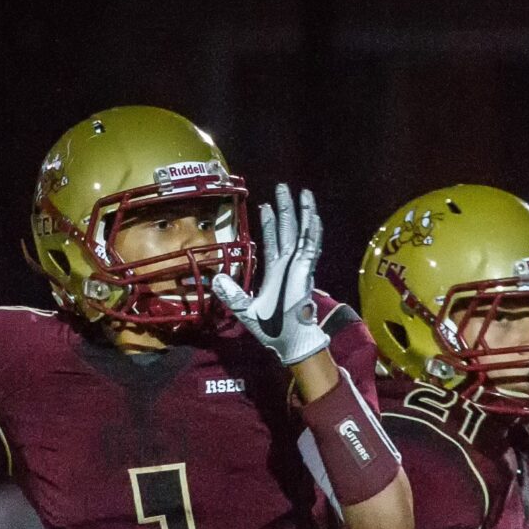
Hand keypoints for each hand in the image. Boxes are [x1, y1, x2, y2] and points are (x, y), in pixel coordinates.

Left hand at [211, 184, 328, 365]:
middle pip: (288, 230)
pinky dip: (313, 231)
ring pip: (302, 233)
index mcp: (276, 272)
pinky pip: (310, 246)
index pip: (274, 241)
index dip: (270, 224)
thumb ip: (230, 293)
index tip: (265, 206)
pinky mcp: (305, 270)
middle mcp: (288, 265)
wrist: (286, 339)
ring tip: (303, 193)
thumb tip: (214, 279)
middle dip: (286, 208)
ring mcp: (299, 266)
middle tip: (283, 188)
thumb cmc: (270, 328)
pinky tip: (313, 216)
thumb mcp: (243, 307)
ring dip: (303, 213)